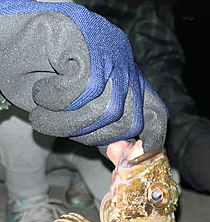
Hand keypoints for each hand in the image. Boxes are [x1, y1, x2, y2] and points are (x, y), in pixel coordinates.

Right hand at [0, 1, 166, 150]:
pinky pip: (86, 88)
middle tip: (57, 129)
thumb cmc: (36, 76)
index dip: (151, 137)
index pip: (155, 111)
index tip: (133, 156)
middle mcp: (124, 62)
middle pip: (130, 120)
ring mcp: (111, 48)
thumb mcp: (71, 107)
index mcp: (124, 78)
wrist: (4, 39)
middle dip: (91, 137)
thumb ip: (98, 125)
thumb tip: (121, 150)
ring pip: (108, 108)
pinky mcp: (92, 38)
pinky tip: (41, 92)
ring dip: (68, 123)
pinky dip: (59, 100)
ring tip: (40, 116)